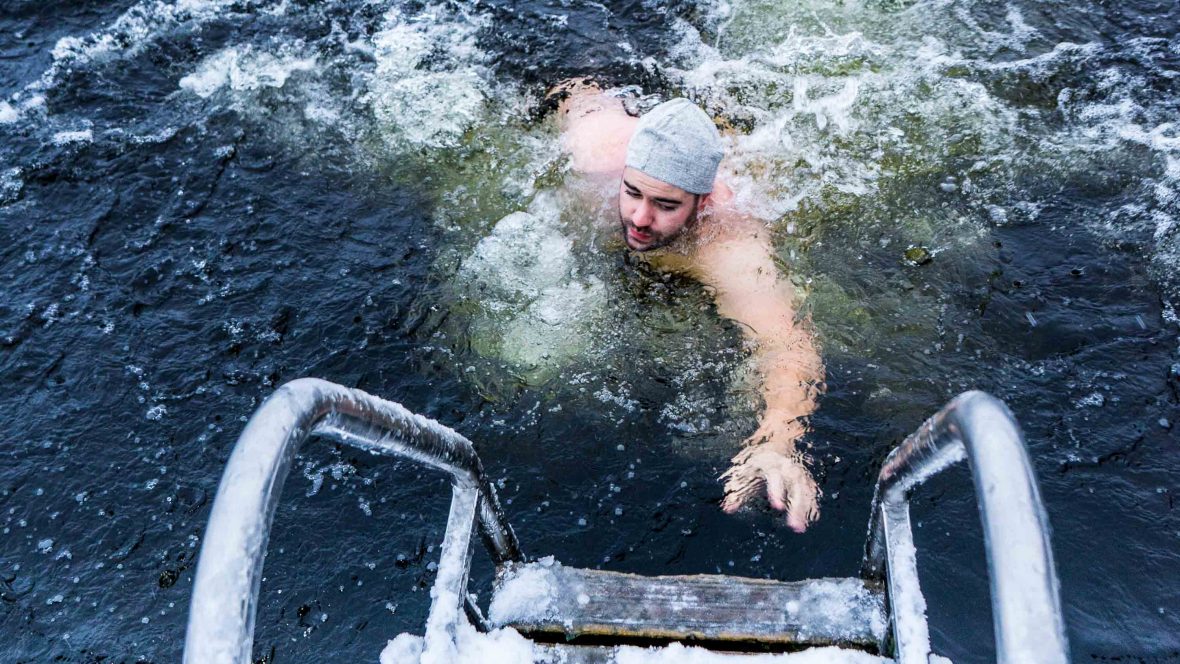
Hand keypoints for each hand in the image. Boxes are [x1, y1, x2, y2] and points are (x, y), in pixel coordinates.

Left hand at [720, 418, 819, 532]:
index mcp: (772, 464)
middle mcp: (789, 468)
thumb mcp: (746, 474)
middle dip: (796, 506)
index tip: (777, 507)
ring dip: (804, 510)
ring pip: (806, 491)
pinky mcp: (807, 480)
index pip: (776, 477)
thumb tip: (727, 509)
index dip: (777, 491)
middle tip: (793, 526)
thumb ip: (737, 493)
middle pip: (796, 486)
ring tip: (799, 529)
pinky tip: (809, 521)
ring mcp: (800, 474)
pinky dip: (811, 507)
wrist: (776, 445)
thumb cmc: (757, 464)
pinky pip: (812, 494)